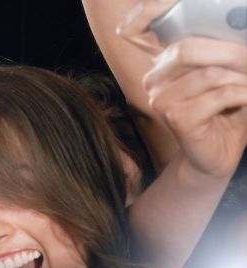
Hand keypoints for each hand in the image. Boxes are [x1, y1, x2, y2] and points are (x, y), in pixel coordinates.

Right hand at [118, 1, 246, 178]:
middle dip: (230, 52)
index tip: (171, 0)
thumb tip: (234, 19)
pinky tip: (245, 100)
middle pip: (184, 48)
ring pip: (208, 73)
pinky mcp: (177, 118)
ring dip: (241, 78)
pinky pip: (218, 95)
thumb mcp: (226, 67)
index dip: (145, 11)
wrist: (222, 150)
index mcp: (162, 61)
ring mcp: (161, 100)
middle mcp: (155, 79)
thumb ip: (219, 44)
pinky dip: (242, 95)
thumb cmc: (227, 106)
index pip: (135, 29)